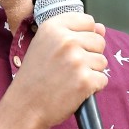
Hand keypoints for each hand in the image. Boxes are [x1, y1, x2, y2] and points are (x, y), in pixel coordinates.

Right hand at [8, 11, 107, 128]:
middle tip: (69, 68)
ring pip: (102, 61)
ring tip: (70, 79)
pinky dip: (93, 88)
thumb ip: (73, 33)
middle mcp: (66, 40)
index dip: (84, 36)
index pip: (88, 21)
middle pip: (99, 41)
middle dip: (90, 55)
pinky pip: (103, 79)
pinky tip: (75, 90)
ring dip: (91, 72)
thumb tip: (101, 28)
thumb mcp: (45, 45)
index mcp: (53, 27)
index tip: (71, 49)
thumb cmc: (35, 77)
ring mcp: (76, 60)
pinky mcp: (85, 80)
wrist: (26, 106)